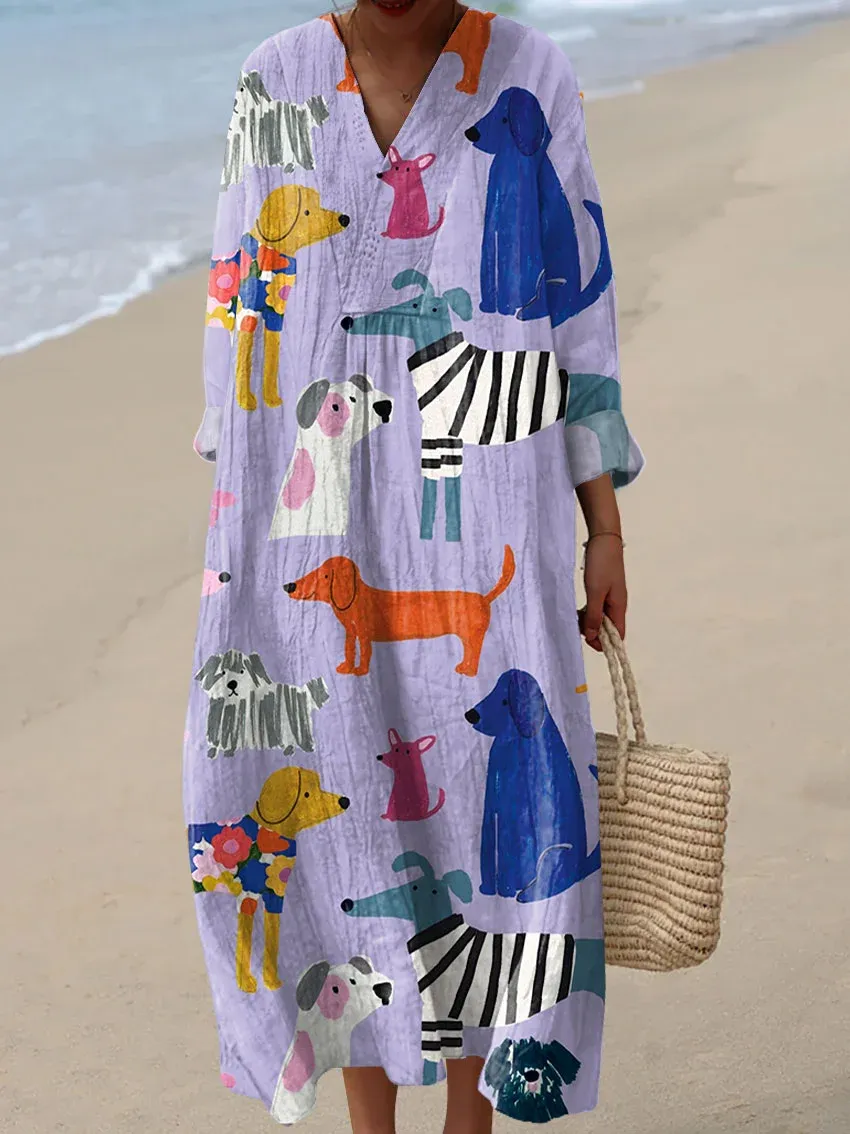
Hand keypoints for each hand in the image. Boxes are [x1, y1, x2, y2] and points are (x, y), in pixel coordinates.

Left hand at [578, 534, 626, 651]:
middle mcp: (617, 604)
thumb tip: (593, 637)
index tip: (587, 642)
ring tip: (576, 617)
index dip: (604, 644)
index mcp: (619, 607)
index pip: (618, 636)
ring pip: (601, 618)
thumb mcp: (595, 592)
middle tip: (577, 627)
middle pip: (609, 629)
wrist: (604, 538)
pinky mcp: (604, 589)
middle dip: (594, 633)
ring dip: (589, 622)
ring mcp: (611, 596)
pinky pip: (597, 607)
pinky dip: (588, 611)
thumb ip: (594, 615)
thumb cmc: (602, 563)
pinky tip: (579, 610)